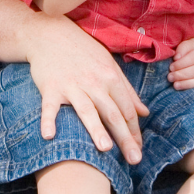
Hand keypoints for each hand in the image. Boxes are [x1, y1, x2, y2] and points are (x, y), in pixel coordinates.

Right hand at [26, 15, 148, 162]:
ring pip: (86, 110)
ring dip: (95, 129)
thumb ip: (127, 90)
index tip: (138, 149)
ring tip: (105, 149)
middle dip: (125, 137)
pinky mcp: (51, 87)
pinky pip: (50, 107)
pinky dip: (48, 120)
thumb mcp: (109, 65)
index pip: (126, 109)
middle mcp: (94, 82)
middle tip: (134, 160)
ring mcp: (71, 85)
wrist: (50, 33)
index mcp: (110, 77)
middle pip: (112, 113)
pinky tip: (49, 136)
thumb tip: (145, 112)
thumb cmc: (83, 51)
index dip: (134, 130)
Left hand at [168, 37, 193, 88]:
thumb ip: (184, 47)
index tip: (171, 67)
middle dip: (182, 75)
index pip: (193, 58)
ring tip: (175, 85)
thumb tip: (176, 58)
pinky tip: (184, 89)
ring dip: (187, 84)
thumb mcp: (193, 42)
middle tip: (170, 77)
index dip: (181, 64)